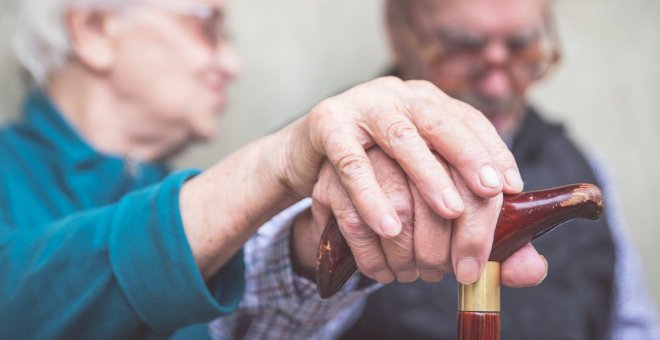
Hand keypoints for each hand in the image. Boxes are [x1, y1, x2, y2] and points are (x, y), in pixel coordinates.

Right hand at [282, 77, 523, 234]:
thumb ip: (470, 225)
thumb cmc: (372, 173)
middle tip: (489, 193)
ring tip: (450, 212)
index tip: (509, 187)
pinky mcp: (327, 125)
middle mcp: (398, 96)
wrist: (307, 156)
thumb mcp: (416, 186)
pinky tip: (390, 227)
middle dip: (468, 156)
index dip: (492, 150)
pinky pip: (351, 163)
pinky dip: (371, 196)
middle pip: (439, 121)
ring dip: (427, 175)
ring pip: (399, 137)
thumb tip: (529, 270)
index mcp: (426, 103)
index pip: (468, 120)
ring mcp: (361, 106)